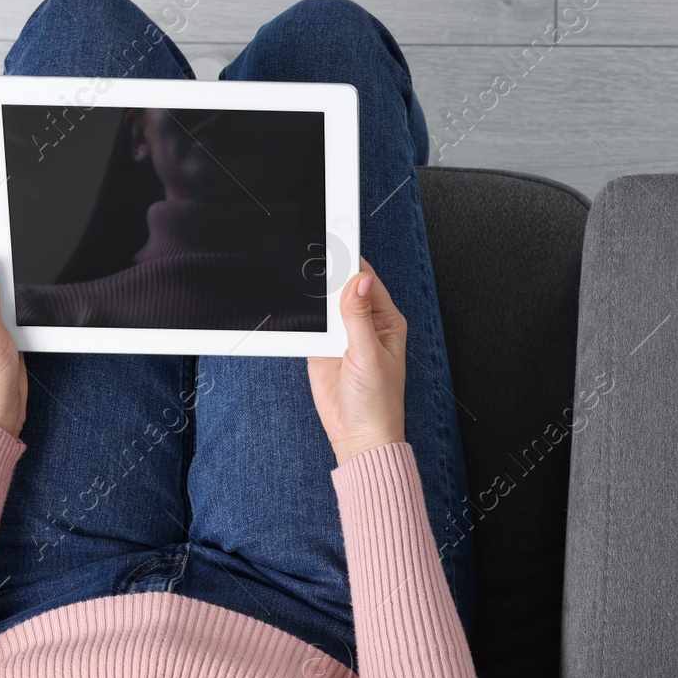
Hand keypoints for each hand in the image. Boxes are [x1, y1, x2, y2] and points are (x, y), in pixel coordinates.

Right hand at [307, 257, 406, 466]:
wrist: (357, 435)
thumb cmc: (377, 401)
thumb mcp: (369, 355)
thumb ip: (358, 317)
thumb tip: (358, 279)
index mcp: (385, 320)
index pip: (366, 280)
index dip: (350, 262)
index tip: (332, 241)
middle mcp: (364, 323)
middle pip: (342, 286)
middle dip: (326, 273)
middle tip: (307, 256)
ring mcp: (341, 334)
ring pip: (323, 303)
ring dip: (311, 294)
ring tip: (295, 277)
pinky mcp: (321, 347)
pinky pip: (308, 324)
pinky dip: (299, 316)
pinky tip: (291, 305)